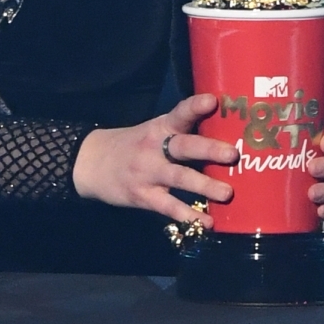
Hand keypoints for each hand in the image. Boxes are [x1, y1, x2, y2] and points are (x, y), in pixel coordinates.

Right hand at [72, 93, 236, 227]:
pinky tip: (208, 223)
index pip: (179, 113)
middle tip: (233, 154)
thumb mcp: (152, 132)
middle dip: (208, 149)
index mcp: (160, 128)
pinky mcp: (143, 196)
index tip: (213, 101)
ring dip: (204, 185)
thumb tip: (224, 136)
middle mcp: (155, 147)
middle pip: (183, 146)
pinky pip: (168, 206)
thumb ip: (181, 134)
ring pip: (179, 178)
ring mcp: (148, 172)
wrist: (91, 162)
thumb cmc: (133, 145)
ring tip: (227, 193)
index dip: (195, 107)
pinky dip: (189, 215)